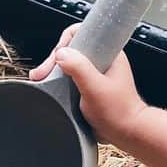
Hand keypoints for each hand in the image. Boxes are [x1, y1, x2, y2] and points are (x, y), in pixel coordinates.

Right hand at [29, 24, 146, 144]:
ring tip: (40, 79)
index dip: (66, 43)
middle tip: (41, 73)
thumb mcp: (95, 88)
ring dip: (54, 70)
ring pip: (70, 63)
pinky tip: (49, 86)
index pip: (83, 33)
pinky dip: (58, 81)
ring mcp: (96, 72)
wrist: (126, 133)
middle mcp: (102, 59)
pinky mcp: (90, 85)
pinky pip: (71, 76)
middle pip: (72, 49)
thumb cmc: (118, 112)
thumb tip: (61, 54)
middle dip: (54, 60)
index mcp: (109, 53)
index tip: (56, 58)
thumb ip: (79, 68)